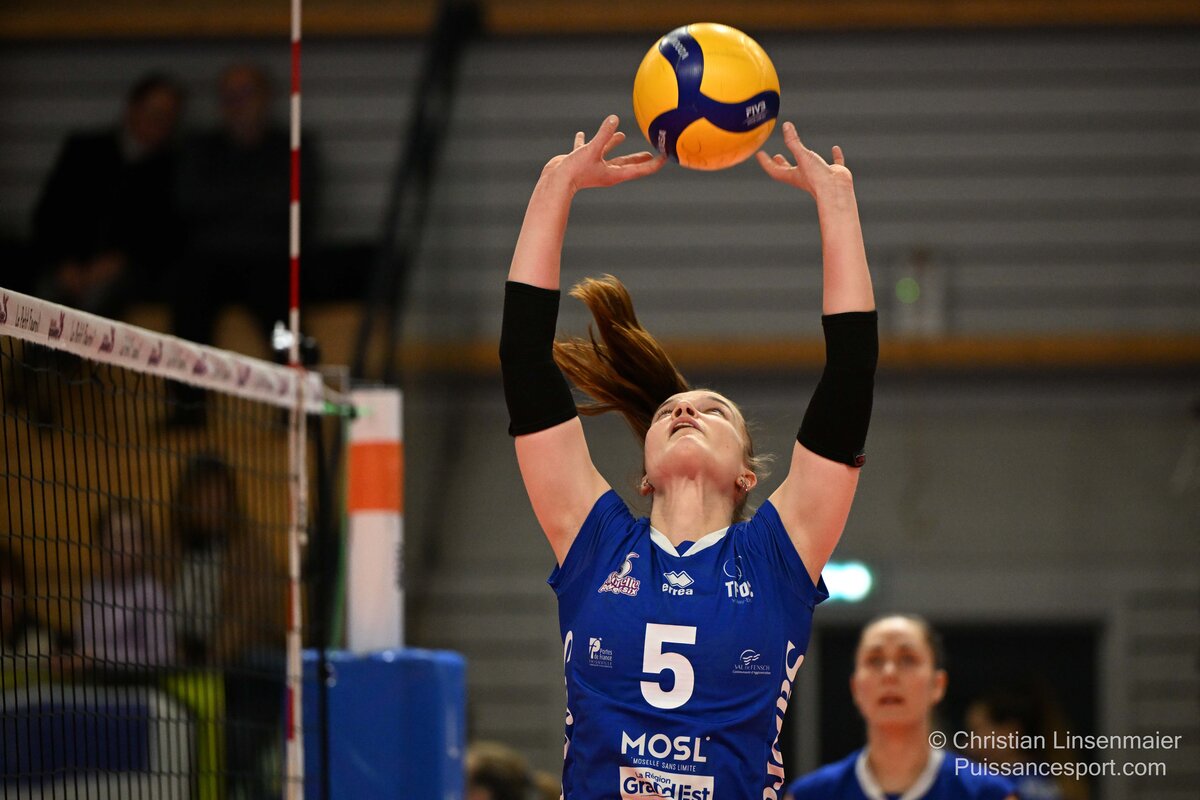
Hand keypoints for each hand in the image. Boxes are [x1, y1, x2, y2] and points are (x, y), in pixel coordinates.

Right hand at [543, 115, 664, 193]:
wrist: (554, 181)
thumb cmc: (575, 171)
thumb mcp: (592, 150)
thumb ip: (604, 135)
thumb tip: (614, 119)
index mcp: (614, 174)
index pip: (640, 170)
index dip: (654, 164)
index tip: (665, 157)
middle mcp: (606, 172)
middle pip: (627, 164)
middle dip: (638, 158)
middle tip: (650, 154)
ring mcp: (593, 167)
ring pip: (607, 154)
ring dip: (613, 144)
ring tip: (622, 135)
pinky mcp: (580, 162)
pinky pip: (586, 149)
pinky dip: (586, 141)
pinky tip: (582, 133)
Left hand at [756, 121, 852, 199]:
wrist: (836, 191)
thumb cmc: (817, 178)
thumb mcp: (803, 156)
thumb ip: (793, 141)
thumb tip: (786, 126)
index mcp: (793, 176)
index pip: (774, 169)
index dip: (766, 162)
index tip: (760, 154)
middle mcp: (804, 177)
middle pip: (789, 170)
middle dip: (782, 164)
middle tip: (776, 157)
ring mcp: (819, 175)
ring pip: (810, 167)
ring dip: (805, 159)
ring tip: (802, 151)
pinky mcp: (833, 173)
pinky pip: (833, 163)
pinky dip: (834, 156)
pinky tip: (835, 149)